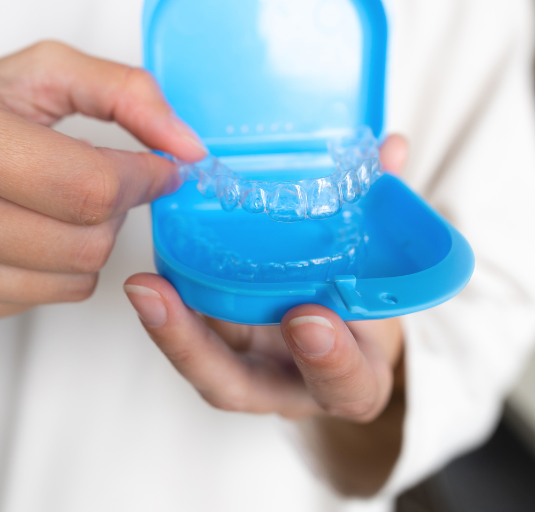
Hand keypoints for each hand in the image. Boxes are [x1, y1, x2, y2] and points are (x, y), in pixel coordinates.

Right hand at [0, 41, 205, 334]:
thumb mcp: (43, 71)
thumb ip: (125, 92)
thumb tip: (186, 148)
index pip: (82, 185)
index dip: (143, 179)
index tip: (160, 166)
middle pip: (80, 243)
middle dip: (115, 213)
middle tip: (106, 183)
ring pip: (68, 282)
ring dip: (90, 243)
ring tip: (60, 204)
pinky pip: (39, 302)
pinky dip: (54, 270)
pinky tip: (26, 231)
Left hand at [122, 136, 409, 423]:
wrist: (346, 341)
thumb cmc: (369, 313)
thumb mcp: (391, 276)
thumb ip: (389, 218)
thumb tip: (391, 149)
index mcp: (352, 378)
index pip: (345, 386)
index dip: (329, 360)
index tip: (308, 319)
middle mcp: (290, 385)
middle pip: (238, 386)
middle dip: (196, 347)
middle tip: (161, 298)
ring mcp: (248, 372)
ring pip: (201, 365)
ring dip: (168, 329)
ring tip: (142, 286)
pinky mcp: (219, 351)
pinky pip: (190, 337)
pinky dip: (167, 308)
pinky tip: (145, 276)